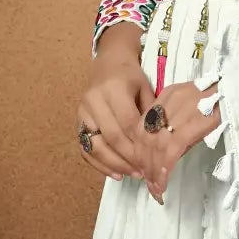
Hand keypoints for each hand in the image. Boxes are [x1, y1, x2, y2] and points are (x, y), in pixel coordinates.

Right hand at [77, 25, 154, 180]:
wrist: (108, 63)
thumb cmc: (131, 77)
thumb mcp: (147, 89)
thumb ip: (151, 115)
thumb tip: (161, 146)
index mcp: (114, 89)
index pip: (128, 123)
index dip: (140, 144)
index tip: (154, 159)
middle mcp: (94, 100)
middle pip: (112, 136)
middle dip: (129, 158)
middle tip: (146, 172)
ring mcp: (82, 112)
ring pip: (95, 146)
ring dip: (115, 164)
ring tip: (133, 175)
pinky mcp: (77, 122)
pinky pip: (85, 148)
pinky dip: (99, 164)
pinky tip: (116, 174)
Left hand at [136, 81, 222, 203]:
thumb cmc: (226, 101)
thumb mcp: (196, 111)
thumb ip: (179, 130)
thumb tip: (165, 160)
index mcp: (168, 96)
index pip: (141, 128)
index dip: (138, 154)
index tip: (143, 173)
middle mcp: (170, 101)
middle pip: (145, 138)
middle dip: (145, 166)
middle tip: (151, 187)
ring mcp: (182, 109)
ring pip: (156, 145)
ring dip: (153, 172)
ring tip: (157, 190)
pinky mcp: (196, 120)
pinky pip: (172, 148)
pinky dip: (165, 168)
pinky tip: (164, 182)